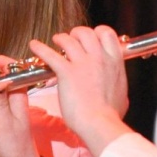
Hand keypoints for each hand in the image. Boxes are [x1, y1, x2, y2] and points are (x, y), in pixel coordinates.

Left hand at [29, 25, 130, 153]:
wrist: (100, 124)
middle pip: (86, 32)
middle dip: (77, 33)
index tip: (91, 38)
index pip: (107, 33)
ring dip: (61, 38)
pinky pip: (50, 54)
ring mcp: (82, 63)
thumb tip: (117, 88)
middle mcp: (99, 58)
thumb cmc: (110, 115)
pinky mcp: (66, 72)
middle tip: (71, 40)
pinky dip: (40, 48)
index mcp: (114, 62)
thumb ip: (117, 84)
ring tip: (56, 40)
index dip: (97, 32)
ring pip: (68, 40)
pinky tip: (34, 46)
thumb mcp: (121, 95)